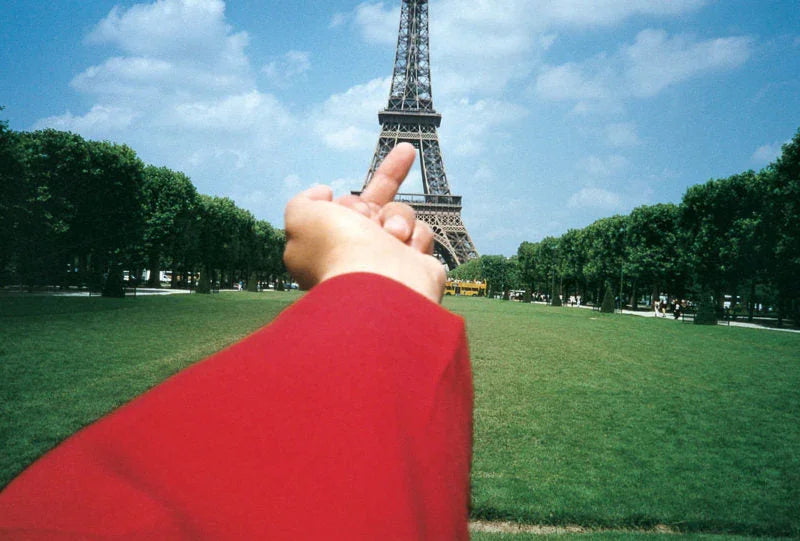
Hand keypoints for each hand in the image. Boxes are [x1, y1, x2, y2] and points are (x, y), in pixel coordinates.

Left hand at [283, 143, 445, 302]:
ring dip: (398, 217)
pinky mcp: (416, 265)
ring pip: (400, 214)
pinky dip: (416, 236)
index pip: (344, 207)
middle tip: (405, 153)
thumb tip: (324, 193)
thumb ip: (305, 200)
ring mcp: (389, 258)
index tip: (334, 198)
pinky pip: (421, 233)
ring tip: (393, 234)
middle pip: (376, 203)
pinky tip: (408, 249)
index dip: (347, 202)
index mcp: (332, 242)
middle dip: (391, 175)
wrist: (379, 286)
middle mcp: (360, 250)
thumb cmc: (338, 249)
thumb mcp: (301, 216)